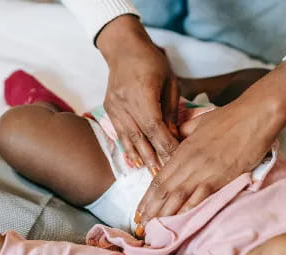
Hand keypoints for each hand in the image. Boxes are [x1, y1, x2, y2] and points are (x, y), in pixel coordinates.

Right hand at [97, 15, 179, 173]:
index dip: (165, 145)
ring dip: (142, 157)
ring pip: (129, 137)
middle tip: (167, 175)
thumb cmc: (152, 62)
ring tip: (152, 174)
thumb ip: (171, 110)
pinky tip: (136, 162)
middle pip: (141, 136)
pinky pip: (120, 133)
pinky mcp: (109, 109)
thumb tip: (174, 137)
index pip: (155, 126)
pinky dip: (129, 148)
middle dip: (155, 157)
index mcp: (142, 92)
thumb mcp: (170, 83)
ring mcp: (114, 106)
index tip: (177, 159)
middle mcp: (125, 101)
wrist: (123, 48)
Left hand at [135, 62, 285, 227]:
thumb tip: (174, 138)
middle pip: (164, 190)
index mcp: (183, 150)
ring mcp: (205, 170)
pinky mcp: (221, 177)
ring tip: (153, 230)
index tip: (138, 211)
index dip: (147, 197)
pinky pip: (201, 196)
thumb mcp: (199, 123)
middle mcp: (189, 162)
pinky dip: (188, 210)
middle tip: (140, 227)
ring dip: (164, 214)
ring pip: (178, 196)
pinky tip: (180, 222)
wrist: (255, 115)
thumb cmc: (229, 117)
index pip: (159, 178)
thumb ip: (183, 133)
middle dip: (150, 211)